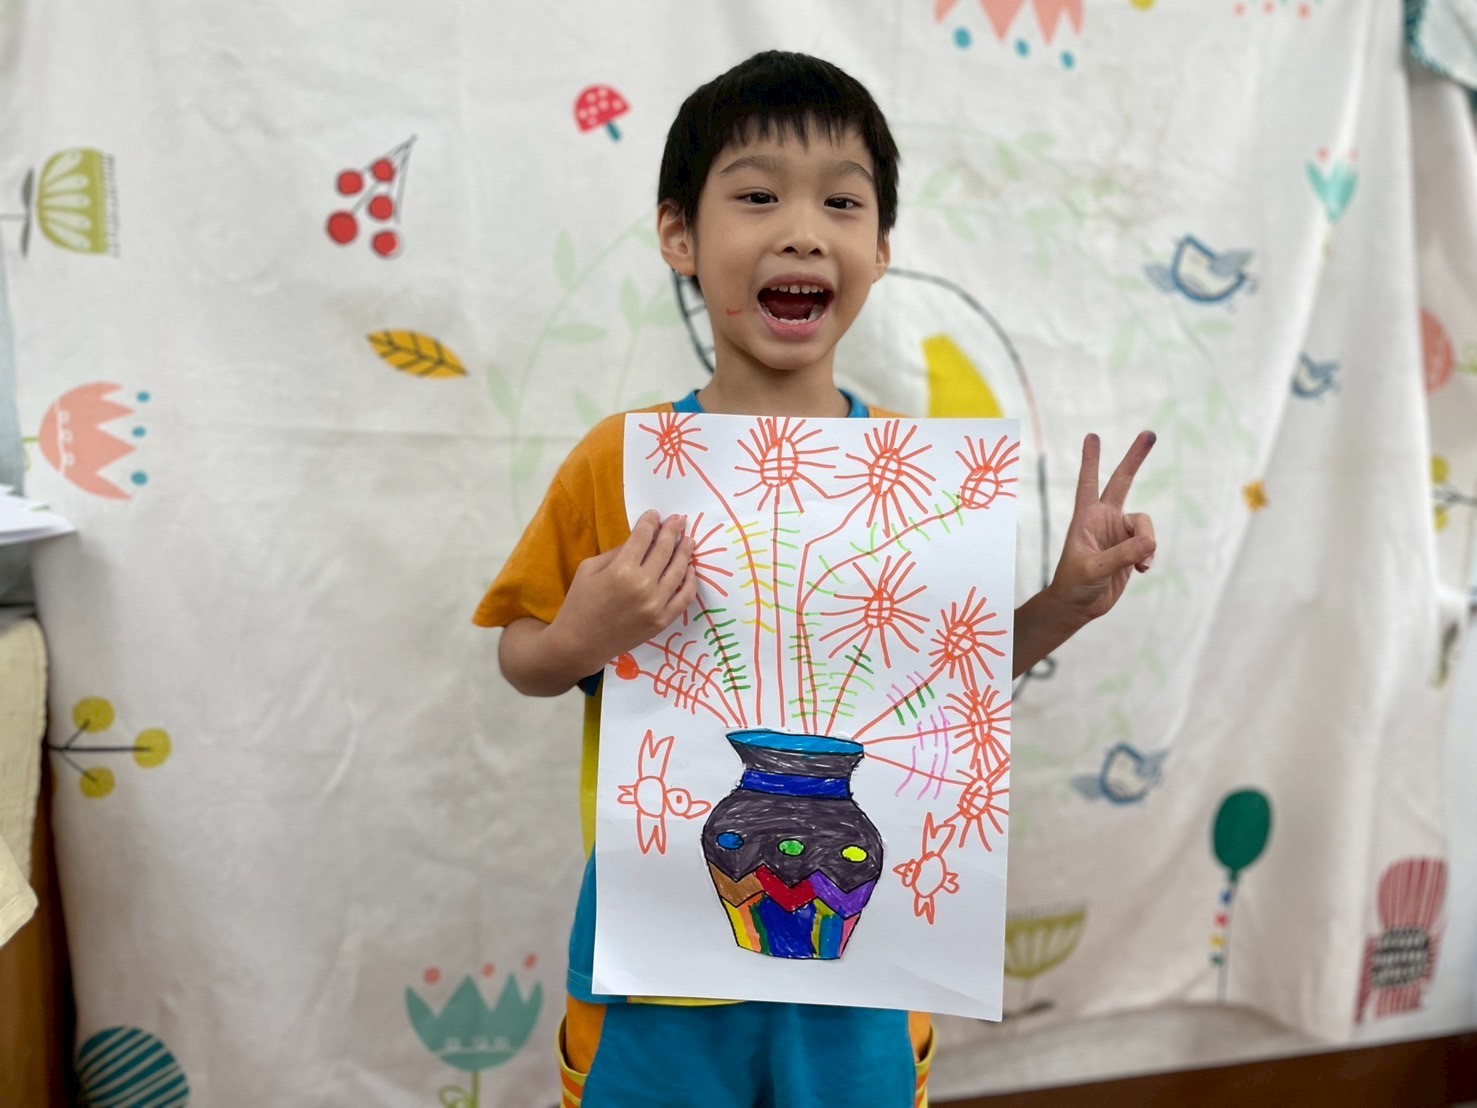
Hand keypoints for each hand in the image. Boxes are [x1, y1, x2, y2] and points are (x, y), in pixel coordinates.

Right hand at [547, 509, 696, 673]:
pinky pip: (684, 597)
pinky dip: (690, 581)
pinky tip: (690, 569)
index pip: (643, 537)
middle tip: (679, 519)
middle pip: (664, 550)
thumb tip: (641, 540)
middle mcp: (642, 586)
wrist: (580, 643)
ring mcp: (655, 605)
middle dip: (672, 531)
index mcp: (621, 570)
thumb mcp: (589, 568)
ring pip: (679, 571)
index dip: (651, 522)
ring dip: (685, 551)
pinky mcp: (662, 621)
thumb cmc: (580, 602)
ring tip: (688, 539)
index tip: (655, 515)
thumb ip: (617, 552)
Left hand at [1047, 431, 1156, 623]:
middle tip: (1149, 433)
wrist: (1079, 606)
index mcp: (1086, 517)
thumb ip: (1122, 555)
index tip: (1092, 436)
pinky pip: (1150, 544)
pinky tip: (1141, 570)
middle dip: (1135, 458)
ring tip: (1140, 564)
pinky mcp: (1131, 548)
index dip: (1091, 460)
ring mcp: (1119, 533)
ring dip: (1147, 543)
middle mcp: (1103, 519)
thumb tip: (1151, 542)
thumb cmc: (1075, 584)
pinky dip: (1149, 556)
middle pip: (1122, 481)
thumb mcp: (1094, 569)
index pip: (1088, 482)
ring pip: (1145, 524)